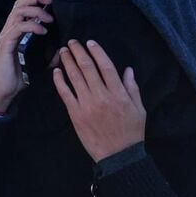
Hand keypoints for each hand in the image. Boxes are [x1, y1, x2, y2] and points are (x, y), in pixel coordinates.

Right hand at [0, 0, 52, 112]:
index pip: (22, 7)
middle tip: (51, 3)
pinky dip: (32, 25)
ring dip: (36, 12)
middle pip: (19, 4)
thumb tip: (62, 51)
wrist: (1, 90)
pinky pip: (18, 28)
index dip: (35, 0)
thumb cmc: (15, 77)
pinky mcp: (5, 44)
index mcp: (14, 32)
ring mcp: (6, 36)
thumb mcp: (36, 64)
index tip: (51, 2)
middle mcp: (8, 30)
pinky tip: (42, 31)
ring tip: (49, 19)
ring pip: (18, 12)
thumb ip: (47, 55)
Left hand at [53, 40, 146, 161]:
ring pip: (75, 78)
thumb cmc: (131, 132)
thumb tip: (128, 69)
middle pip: (87, 68)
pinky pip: (65, 94)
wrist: (118, 155)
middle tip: (72, 42)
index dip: (97, 52)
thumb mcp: (139, 110)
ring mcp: (87, 105)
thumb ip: (132, 88)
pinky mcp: (75, 114)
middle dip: (78, 52)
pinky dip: (59, 81)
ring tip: (63, 51)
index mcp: (119, 94)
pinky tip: (56, 71)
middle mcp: (102, 96)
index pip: (106, 67)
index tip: (90, 42)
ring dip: (68, 62)